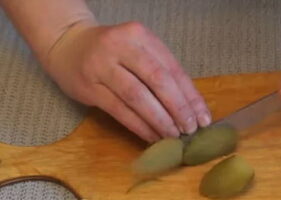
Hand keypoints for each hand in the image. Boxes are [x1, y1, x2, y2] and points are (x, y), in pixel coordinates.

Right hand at [44, 21, 210, 142]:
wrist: (68, 45)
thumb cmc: (111, 50)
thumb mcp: (138, 49)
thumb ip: (160, 70)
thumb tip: (188, 105)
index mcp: (140, 35)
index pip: (172, 68)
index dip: (190, 95)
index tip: (203, 117)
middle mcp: (121, 46)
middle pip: (157, 80)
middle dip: (178, 108)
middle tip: (190, 129)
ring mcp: (102, 66)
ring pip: (138, 97)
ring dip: (159, 120)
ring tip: (173, 135)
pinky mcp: (89, 87)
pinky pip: (120, 110)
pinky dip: (139, 126)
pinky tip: (152, 136)